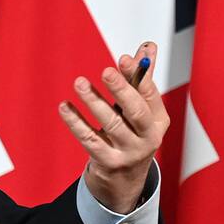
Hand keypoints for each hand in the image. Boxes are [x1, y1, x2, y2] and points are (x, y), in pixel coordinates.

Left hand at [58, 42, 169, 212]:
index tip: (124, 57)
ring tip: (79, 83)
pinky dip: (75, 122)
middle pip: (136, 112)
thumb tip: (148, 45)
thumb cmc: (132, 133)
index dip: (137, 76)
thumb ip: (141, 78)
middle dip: (121, 90)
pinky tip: (64, 106)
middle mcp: (148, 137)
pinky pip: (89, 139)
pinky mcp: (108, 161)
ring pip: (111, 125)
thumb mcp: (140, 108)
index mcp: (159, 120)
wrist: (125, 178)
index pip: (150, 95)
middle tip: (105, 70)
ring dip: (94, 102)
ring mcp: (129, 152)